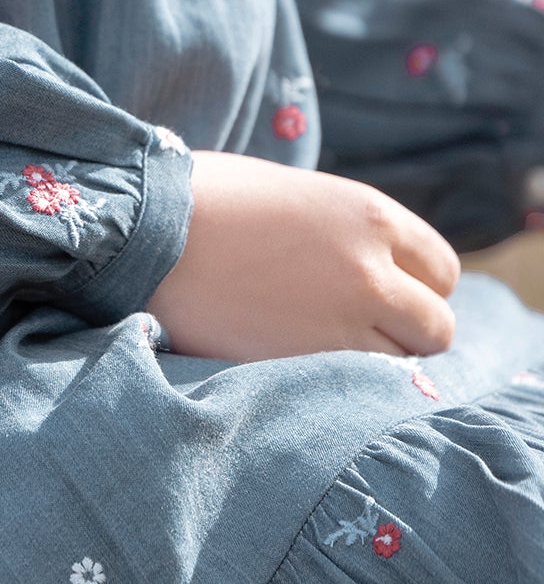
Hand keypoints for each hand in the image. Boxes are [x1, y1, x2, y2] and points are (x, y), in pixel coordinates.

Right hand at [148, 151, 459, 361]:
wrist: (142, 234)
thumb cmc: (202, 202)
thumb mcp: (293, 194)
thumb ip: (340, 230)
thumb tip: (355, 258)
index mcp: (372, 217)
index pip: (441, 271)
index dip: (417, 287)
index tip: (387, 296)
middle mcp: (371, 272)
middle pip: (435, 326)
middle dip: (408, 333)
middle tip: (362, 332)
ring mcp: (340, 326)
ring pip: (402, 367)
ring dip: (375, 365)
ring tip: (327, 354)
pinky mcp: (302, 367)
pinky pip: (352, 388)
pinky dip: (338, 385)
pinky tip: (303, 370)